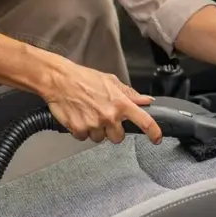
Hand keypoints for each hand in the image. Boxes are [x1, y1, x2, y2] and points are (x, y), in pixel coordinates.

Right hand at [41, 58, 163, 144]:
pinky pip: (84, 137)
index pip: (144, 121)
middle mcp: (109, 116)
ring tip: (88, 113)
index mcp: (121, 103)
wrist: (59, 80)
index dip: (153, 132)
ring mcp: (94, 124)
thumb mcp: (111, 81)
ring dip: (96, 130)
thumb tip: (146, 101)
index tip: (156, 138)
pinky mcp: (79, 129)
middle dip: (112, 130)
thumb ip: (129, 94)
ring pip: (100, 138)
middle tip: (103, 117)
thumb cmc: (84, 78)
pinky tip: (78, 116)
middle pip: (118, 138)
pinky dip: (81, 130)